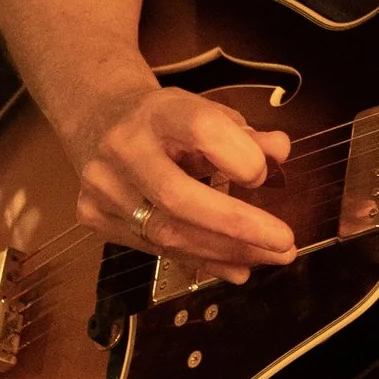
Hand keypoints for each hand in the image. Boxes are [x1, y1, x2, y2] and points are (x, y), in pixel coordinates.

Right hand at [69, 82, 295, 284]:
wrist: (98, 120)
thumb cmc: (168, 122)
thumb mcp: (208, 115)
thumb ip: (247, 136)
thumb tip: (280, 151)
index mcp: (158, 111)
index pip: (202, 130)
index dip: (242, 157)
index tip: (264, 176)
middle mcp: (122, 147)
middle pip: (179, 197)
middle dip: (238, 226)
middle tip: (285, 244)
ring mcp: (101, 185)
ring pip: (167, 234)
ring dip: (227, 252)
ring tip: (270, 257)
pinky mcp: (93, 216)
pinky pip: (156, 249)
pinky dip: (202, 261)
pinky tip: (236, 267)